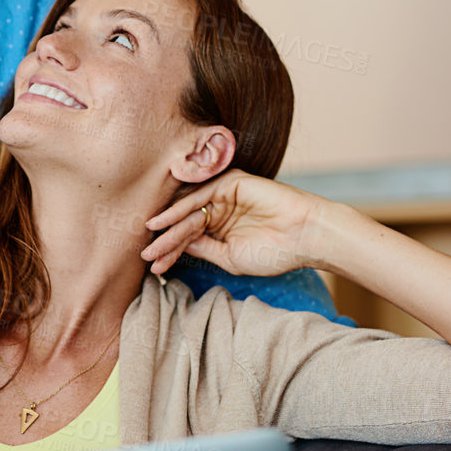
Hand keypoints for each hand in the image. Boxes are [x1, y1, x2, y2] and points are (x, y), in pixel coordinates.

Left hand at [141, 170, 326, 279]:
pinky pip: (199, 196)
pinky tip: (164, 222)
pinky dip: (180, 209)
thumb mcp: (229, 257)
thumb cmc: (275, 252)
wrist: (305, 237)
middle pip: (184, 223)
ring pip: (188, 210)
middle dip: (165, 241)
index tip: (154, 268)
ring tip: (150, 242)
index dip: (171, 252)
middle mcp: (220, 209)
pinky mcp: (230, 181)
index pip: (189, 238)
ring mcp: (224, 194)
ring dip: (168, 227)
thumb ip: (201, 249)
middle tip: (145, 256)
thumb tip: (174, 245)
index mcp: (221, 227)